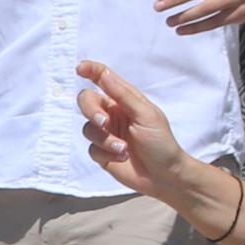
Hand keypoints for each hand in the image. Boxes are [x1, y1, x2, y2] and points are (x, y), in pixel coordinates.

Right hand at [75, 61, 209, 209]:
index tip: (80, 69)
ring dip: (105, 139)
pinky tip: (122, 157)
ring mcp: (106, 133)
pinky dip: (106, 153)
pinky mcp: (102, 152)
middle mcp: (113, 114)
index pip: (104, 79)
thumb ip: (123, 94)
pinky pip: (92, 148)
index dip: (90, 70)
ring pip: (88, 128)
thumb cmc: (161, 142)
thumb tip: (103, 74)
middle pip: (87, 102)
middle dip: (91, 111)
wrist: (164, 176)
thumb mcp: (146, 115)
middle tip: (104, 123)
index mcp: (125, 100)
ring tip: (123, 148)